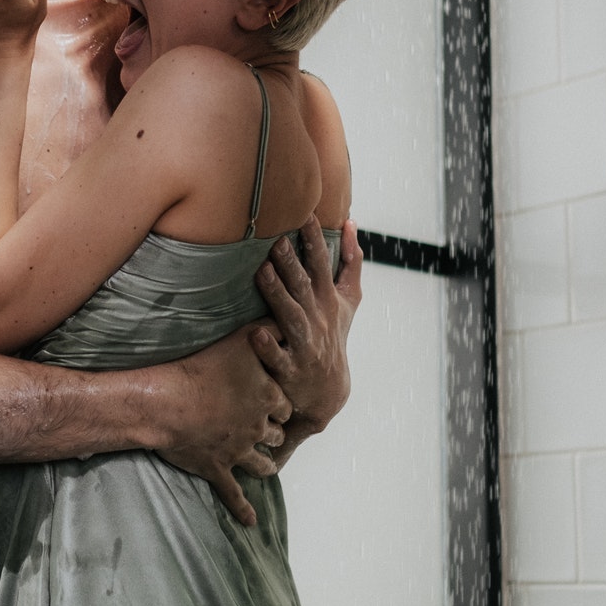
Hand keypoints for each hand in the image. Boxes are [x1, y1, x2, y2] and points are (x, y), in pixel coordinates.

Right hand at [154, 327, 292, 526]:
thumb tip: (289, 318)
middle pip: (275, 433)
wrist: (166, 402)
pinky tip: (250, 521)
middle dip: (273, 432)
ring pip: (263, 463)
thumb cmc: (201, 367)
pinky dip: (243, 508)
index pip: (284, 404)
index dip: (280, 402)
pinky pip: (234, 493)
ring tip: (269, 465)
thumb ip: (270, 328)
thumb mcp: (241, 339)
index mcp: (266, 398)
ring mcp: (239, 452)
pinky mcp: (218, 469)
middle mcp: (257, 427)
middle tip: (271, 431)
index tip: (278, 402)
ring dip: (266, 464)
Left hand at [252, 217, 361, 440]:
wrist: (329, 391)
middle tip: (275, 240)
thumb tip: (350, 221)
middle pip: (304, 287)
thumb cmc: (334, 334)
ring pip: (291, 317)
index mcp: (328, 299)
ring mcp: (305, 344)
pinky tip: (254, 332)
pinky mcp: (290, 369)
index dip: (314, 239)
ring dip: (278, 295)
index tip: (305, 214)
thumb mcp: (349, 300)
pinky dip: (267, 346)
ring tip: (262, 272)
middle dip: (291, 263)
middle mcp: (318, 319)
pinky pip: (277, 357)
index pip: (322, 264)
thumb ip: (351, 261)